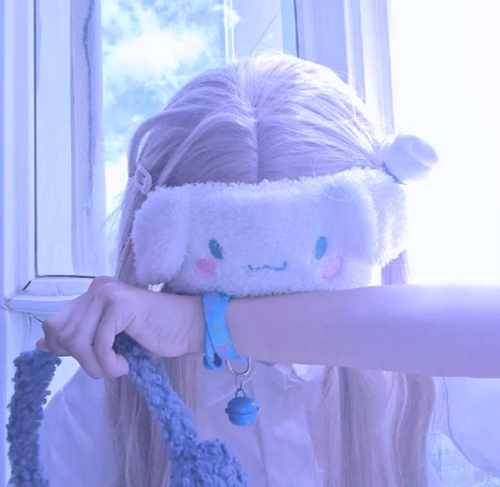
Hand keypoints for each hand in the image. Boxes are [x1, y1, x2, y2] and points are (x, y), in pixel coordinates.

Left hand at [36, 276, 200, 378]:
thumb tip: (40, 345)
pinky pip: (98, 343)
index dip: (65, 349)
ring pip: (77, 340)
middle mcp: (97, 288)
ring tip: (116, 367)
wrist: (187, 328)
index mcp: (93, 293)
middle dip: (81, 358)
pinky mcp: (121, 304)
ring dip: (95, 365)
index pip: (54, 323)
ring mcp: (108, 293)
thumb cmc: (152, 334)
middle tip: (107, 364)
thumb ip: (78, 338)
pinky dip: (109, 363)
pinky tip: (125, 365)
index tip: (92, 358)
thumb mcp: (108, 339)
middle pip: (61, 333)